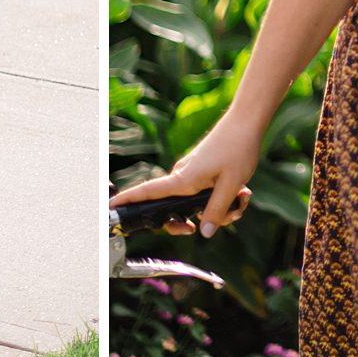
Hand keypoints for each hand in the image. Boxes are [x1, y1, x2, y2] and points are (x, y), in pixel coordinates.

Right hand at [108, 113, 262, 238]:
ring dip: (222, 209)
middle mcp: (183, 177)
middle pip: (180, 211)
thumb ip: (217, 211)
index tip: (111, 207)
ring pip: (199, 205)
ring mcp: (191, 175)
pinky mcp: (201, 173)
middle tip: (228, 215)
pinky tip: (242, 191)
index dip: (128, 199)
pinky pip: (206, 195)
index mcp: (183, 179)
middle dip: (207, 219)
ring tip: (242, 196)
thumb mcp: (231, 185)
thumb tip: (205, 233)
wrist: (246, 123)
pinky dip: (224, 198)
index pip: (148, 192)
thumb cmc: (237, 148)